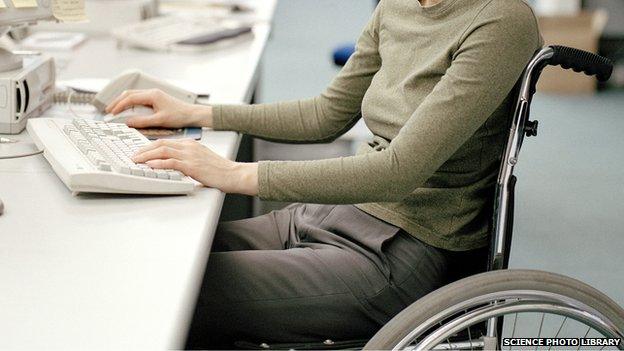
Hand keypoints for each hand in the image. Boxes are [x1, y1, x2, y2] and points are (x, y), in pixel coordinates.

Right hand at [105, 89, 212, 128]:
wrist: (192, 114)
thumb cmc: (179, 116)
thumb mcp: (159, 121)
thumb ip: (142, 121)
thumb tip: (127, 122)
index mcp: (152, 95)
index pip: (130, 98)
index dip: (119, 105)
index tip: (111, 113)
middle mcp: (152, 92)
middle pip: (129, 94)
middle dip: (117, 102)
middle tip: (108, 111)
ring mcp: (154, 94)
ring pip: (133, 95)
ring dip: (123, 101)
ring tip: (114, 110)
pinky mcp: (156, 98)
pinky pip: (139, 98)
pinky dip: (130, 103)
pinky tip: (127, 109)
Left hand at [131, 139, 257, 194]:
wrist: (233, 174)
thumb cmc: (220, 170)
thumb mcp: (201, 161)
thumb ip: (187, 161)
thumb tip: (173, 167)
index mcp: (190, 144)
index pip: (165, 142)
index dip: (150, 146)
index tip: (140, 152)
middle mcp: (189, 147)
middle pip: (161, 144)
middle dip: (144, 149)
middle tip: (134, 156)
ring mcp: (190, 155)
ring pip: (163, 151)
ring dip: (147, 155)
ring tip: (136, 160)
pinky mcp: (192, 165)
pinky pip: (171, 162)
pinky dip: (158, 163)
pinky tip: (150, 165)